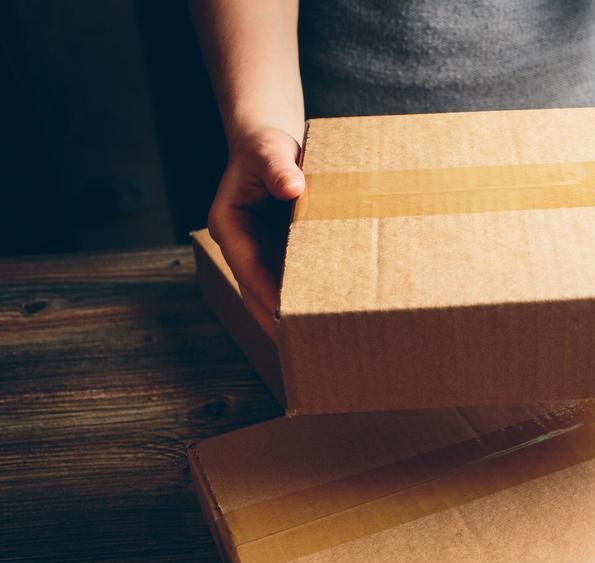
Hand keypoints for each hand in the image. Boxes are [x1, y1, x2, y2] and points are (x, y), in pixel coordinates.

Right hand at [208, 127, 304, 338]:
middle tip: (302, 347)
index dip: (268, 295)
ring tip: (313, 342)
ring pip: (270, 291)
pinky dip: (302, 297)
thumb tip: (291, 186)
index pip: (248, 270)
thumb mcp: (269, 150)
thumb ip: (278, 167)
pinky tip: (324, 313)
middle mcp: (240, 244)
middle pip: (255, 292)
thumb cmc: (265, 145)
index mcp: (229, 225)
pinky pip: (287, 280)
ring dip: (287, 316)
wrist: (267, 142)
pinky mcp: (276, 252)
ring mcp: (257, 251)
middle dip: (275, 320)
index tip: (287, 318)